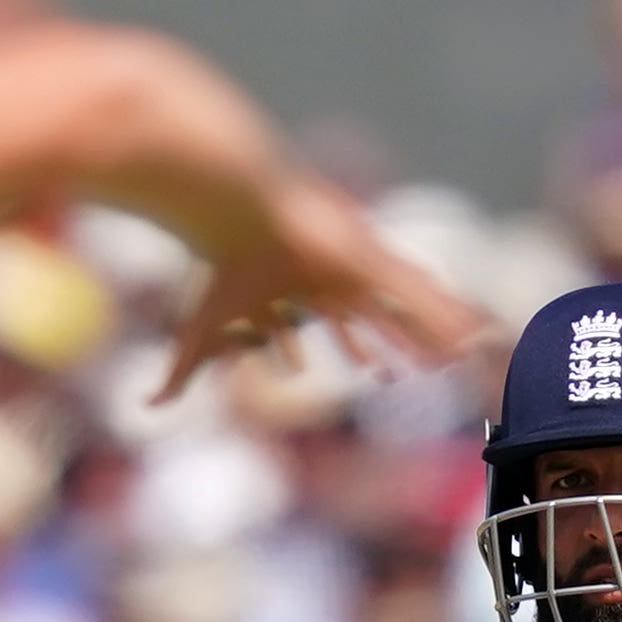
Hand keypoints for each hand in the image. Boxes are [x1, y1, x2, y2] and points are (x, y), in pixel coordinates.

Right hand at [157, 175, 491, 400]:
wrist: (240, 214)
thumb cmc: (221, 268)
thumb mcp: (202, 331)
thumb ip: (183, 371)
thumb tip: (150, 408)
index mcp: (310, 290)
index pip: (343, 325)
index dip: (361, 351)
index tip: (378, 374)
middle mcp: (343, 278)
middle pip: (386, 318)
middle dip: (411, 344)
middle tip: (437, 369)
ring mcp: (363, 269)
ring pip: (407, 309)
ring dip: (437, 333)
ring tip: (470, 355)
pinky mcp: (374, 261)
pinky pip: (417, 295)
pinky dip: (443, 315)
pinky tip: (472, 331)